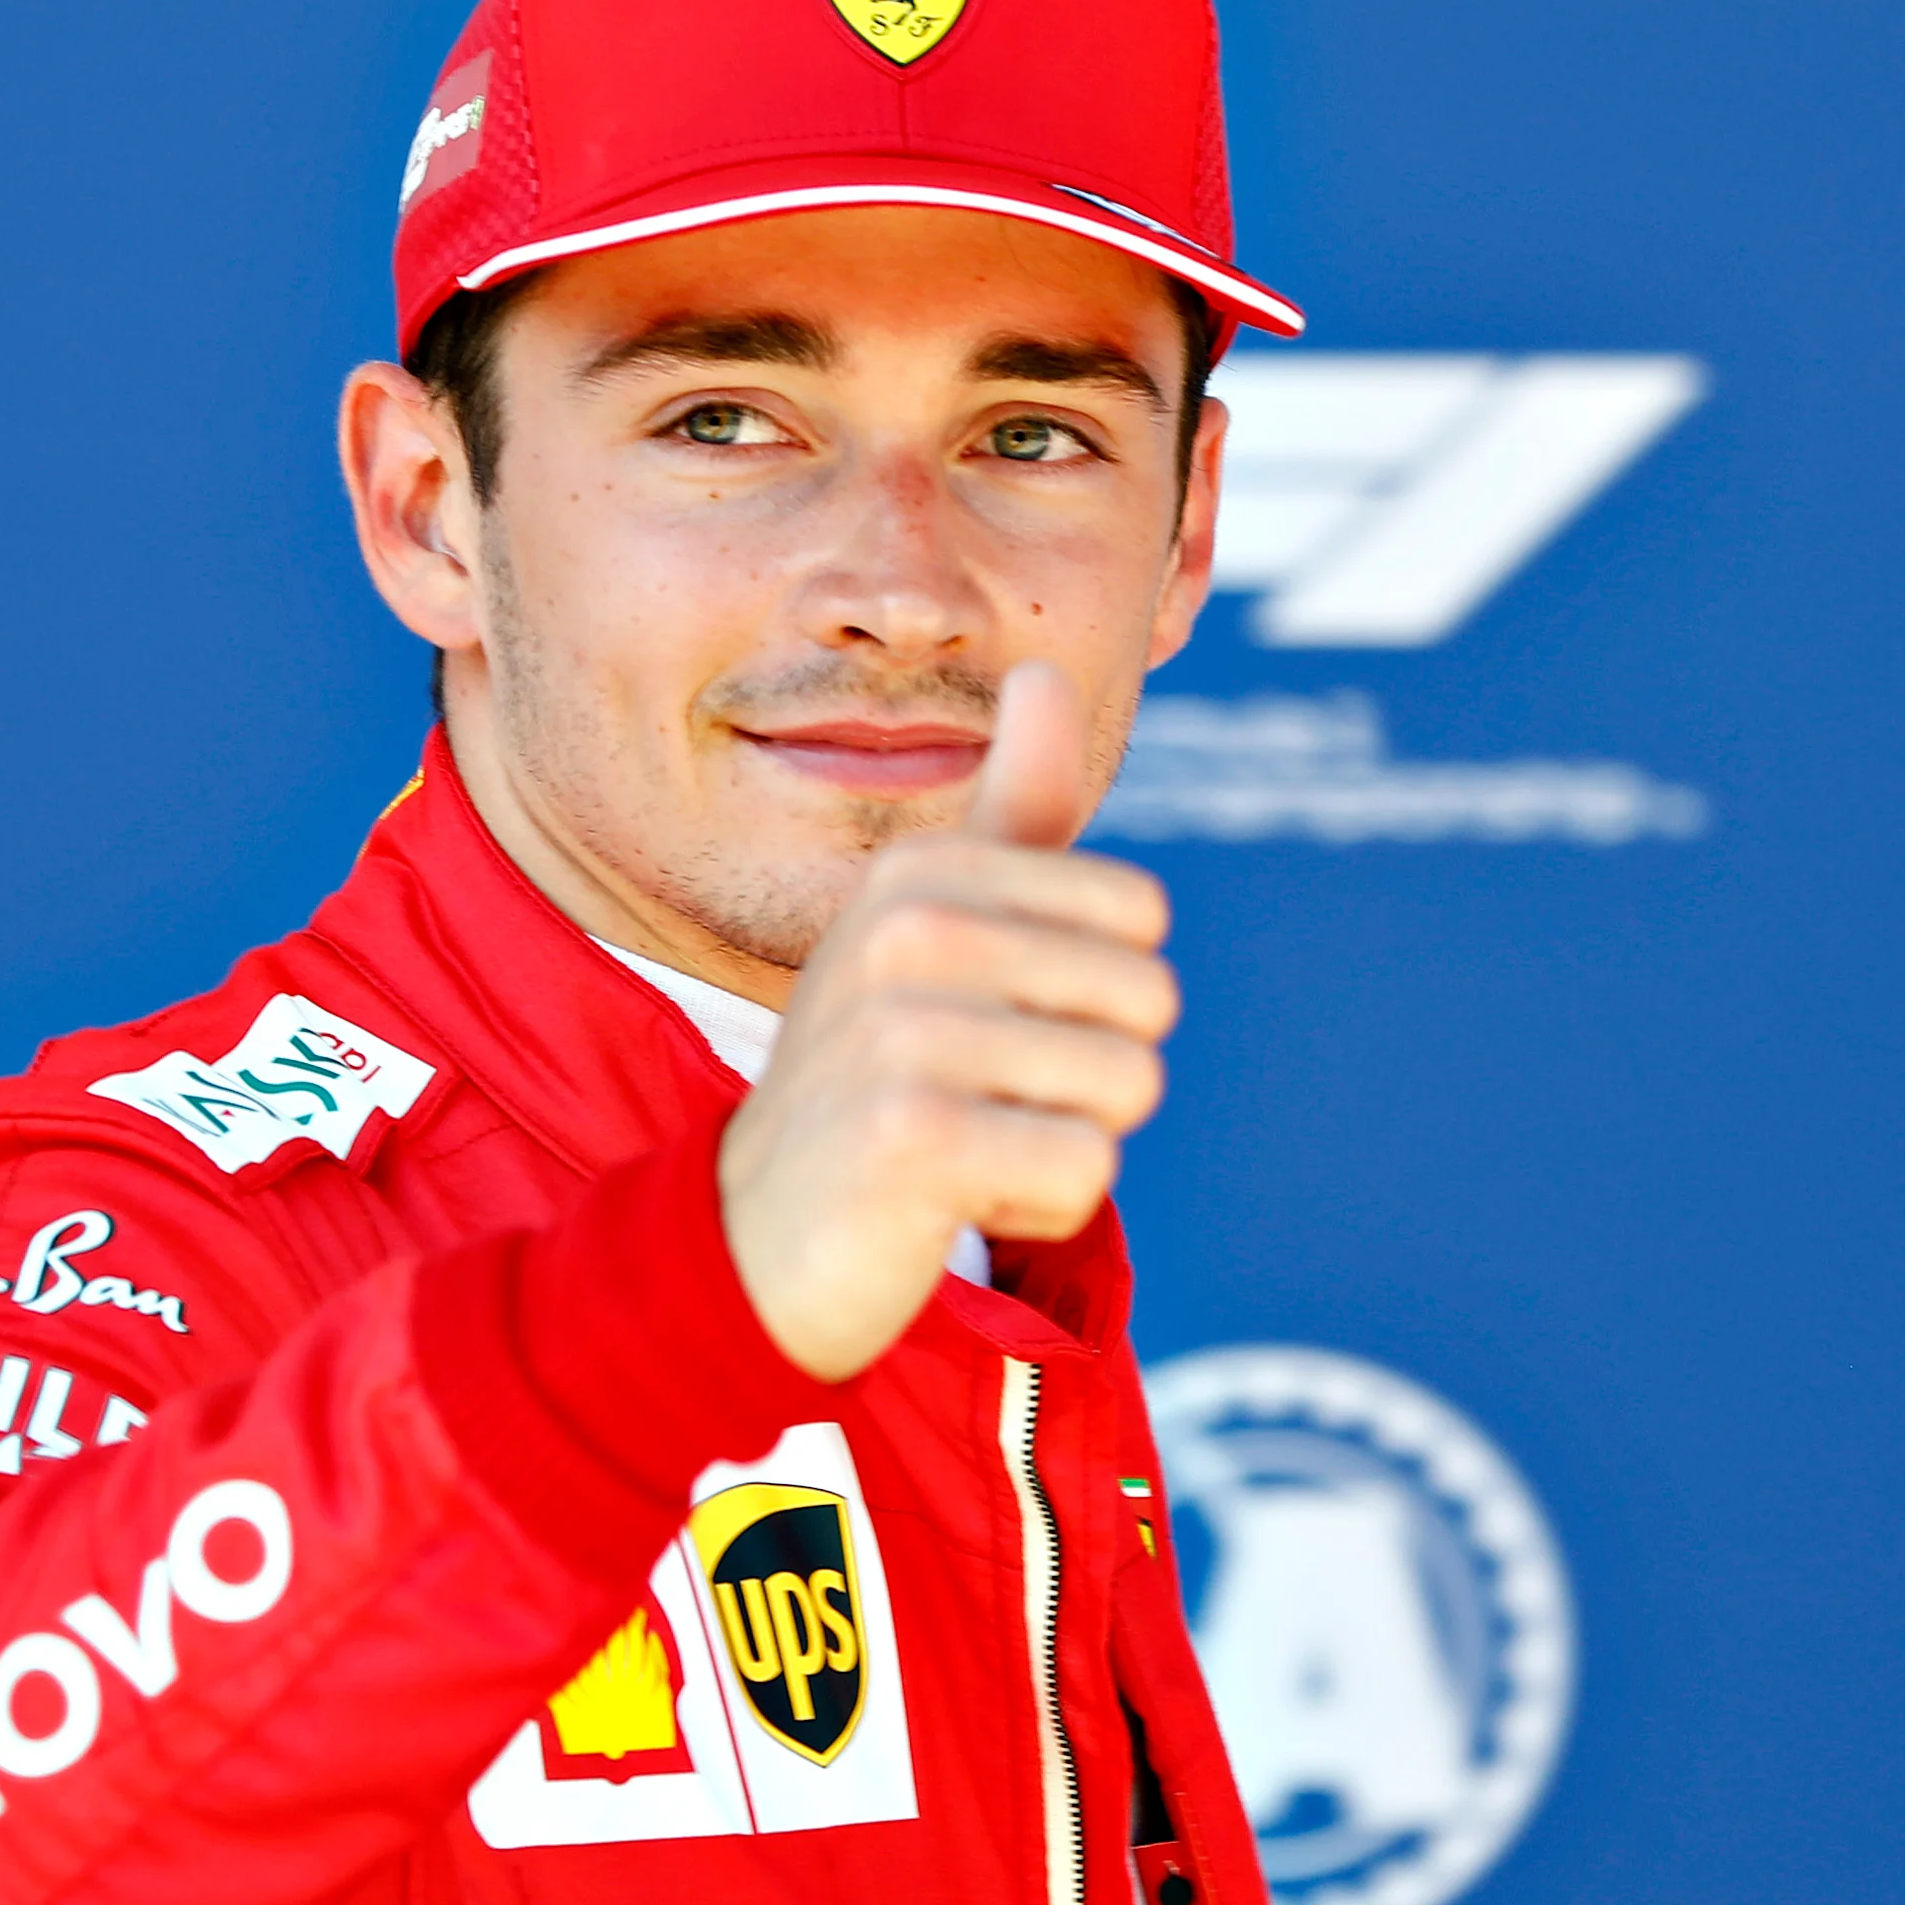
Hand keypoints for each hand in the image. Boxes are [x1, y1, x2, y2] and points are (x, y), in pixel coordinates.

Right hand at [718, 661, 1178, 1381]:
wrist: (755, 1233)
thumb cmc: (875, 1072)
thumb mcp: (932, 927)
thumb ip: (1011, 809)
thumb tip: (1045, 671)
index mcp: (922, 872)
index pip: (1140, 917)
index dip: (1090, 995)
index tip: (987, 1022)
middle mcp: (905, 932)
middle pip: (1148, 1002)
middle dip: (1088, 1074)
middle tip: (978, 1095)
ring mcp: (901, 1032)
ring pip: (1127, 1089)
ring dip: (1060, 1142)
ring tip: (962, 1141)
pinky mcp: (911, 1137)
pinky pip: (1085, 1170)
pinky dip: (1035, 1204)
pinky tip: (949, 1195)